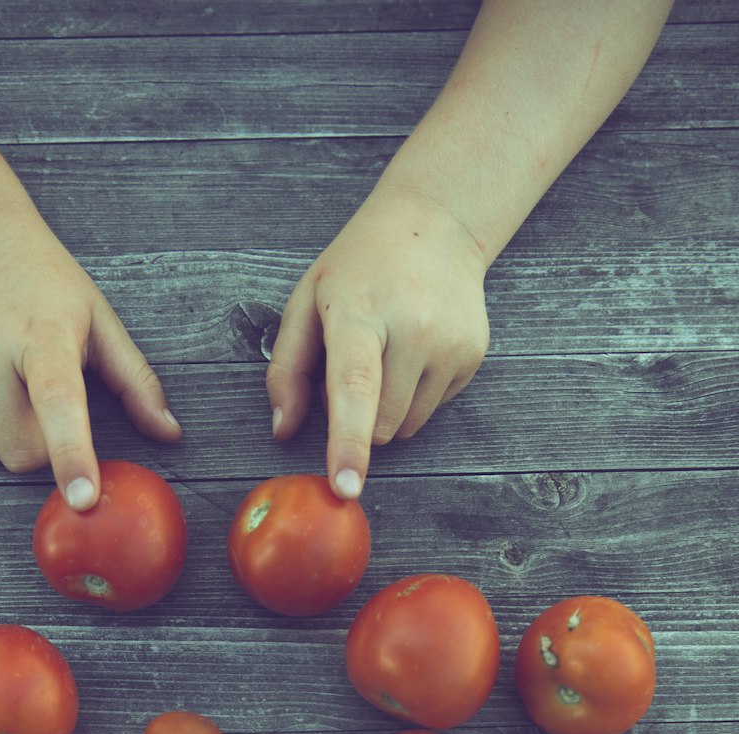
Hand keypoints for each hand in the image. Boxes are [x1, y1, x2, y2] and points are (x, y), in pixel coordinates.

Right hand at [0, 205, 180, 508]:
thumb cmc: (45, 285)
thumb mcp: (99, 320)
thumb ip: (136, 381)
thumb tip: (170, 433)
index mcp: (43, 335)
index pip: (59, 404)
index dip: (72, 454)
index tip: (82, 497)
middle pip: (22, 453)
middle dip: (45, 448)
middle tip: (48, 403)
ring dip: (10, 435)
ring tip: (12, 382)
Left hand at [267, 185, 489, 498]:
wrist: (435, 225)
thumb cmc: (359, 268)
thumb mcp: (307, 302)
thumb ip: (286, 370)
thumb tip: (282, 431)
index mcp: (361, 311)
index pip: (354, 387)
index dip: (348, 442)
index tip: (347, 486)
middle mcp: (414, 328)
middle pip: (379, 424)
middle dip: (358, 416)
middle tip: (358, 360)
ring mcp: (451, 343)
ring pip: (406, 427)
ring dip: (387, 410)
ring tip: (387, 353)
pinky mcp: (473, 356)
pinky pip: (431, 410)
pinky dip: (415, 395)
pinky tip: (414, 350)